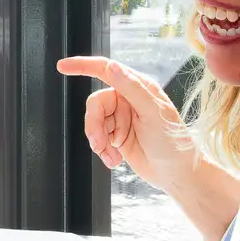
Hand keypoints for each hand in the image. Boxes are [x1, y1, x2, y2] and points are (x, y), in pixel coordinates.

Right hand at [56, 56, 198, 195]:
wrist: (176, 174)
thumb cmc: (173, 142)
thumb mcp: (154, 113)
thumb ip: (132, 88)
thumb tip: (112, 67)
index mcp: (139, 87)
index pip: (106, 70)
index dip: (82, 66)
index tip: (63, 66)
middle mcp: (128, 99)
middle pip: (95, 104)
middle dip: (95, 126)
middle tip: (101, 144)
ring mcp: (121, 118)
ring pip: (93, 123)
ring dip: (99, 141)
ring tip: (112, 155)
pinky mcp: (117, 136)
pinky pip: (97, 138)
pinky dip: (103, 150)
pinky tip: (115, 159)